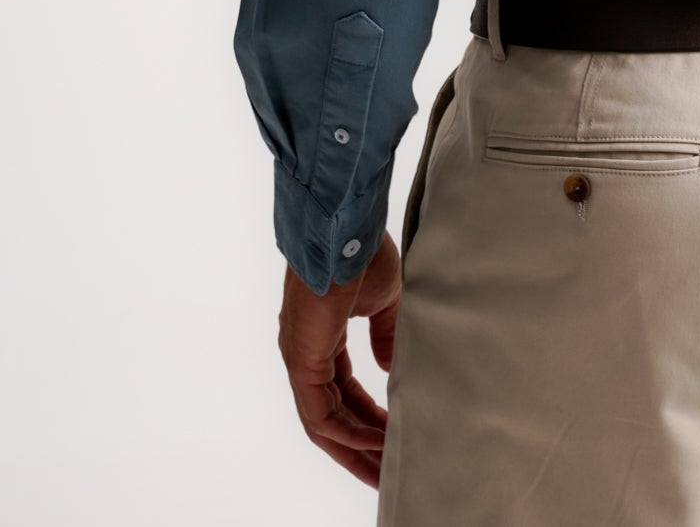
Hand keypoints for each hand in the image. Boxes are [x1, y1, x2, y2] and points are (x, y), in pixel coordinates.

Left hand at [278, 231, 401, 488]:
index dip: (369, 418)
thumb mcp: (383, 300)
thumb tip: (389, 368)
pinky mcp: (303, 361)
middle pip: (332, 418)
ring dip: (355, 448)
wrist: (347, 230)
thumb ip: (384, 335)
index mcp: (321, 338)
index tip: (395, 437)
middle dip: (360, 447)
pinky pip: (322, 413)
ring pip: (324, 423)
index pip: (344, 393)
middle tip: (387, 473)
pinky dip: (349, 432)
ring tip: (386, 468)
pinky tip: (376, 441)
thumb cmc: (362, 253)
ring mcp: (301, 359)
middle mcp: (306, 355)